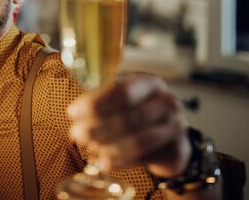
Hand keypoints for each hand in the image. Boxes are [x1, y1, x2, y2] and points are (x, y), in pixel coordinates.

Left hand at [68, 73, 190, 177]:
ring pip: (138, 140)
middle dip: (98, 127)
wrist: (173, 138)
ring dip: (109, 146)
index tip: (73, 112)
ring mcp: (175, 126)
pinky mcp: (175, 149)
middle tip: (76, 134)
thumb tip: (75, 113)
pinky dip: (122, 161)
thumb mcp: (129, 100)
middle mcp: (166, 101)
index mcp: (150, 83)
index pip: (122, 92)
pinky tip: (105, 163)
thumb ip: (106, 101)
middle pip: (129, 117)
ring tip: (90, 149)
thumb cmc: (141, 113)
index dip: (95, 103)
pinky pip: (144, 157)